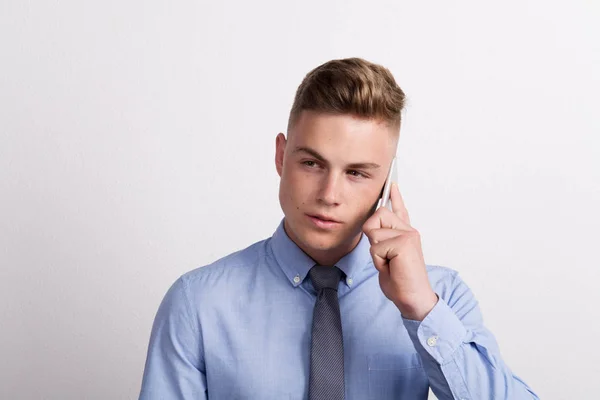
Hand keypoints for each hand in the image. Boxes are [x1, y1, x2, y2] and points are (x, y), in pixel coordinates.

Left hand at [362, 182, 437, 320]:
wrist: (413, 299)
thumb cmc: (401, 282)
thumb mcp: (387, 258)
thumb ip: (382, 242)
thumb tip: (372, 228)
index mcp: (405, 234)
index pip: (399, 210)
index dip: (395, 196)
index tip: (392, 183)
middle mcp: (408, 231)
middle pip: (377, 216)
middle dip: (372, 236)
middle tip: (385, 257)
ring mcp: (408, 235)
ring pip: (374, 232)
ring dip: (376, 252)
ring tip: (390, 264)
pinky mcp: (404, 242)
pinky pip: (377, 246)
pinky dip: (379, 261)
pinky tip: (393, 268)